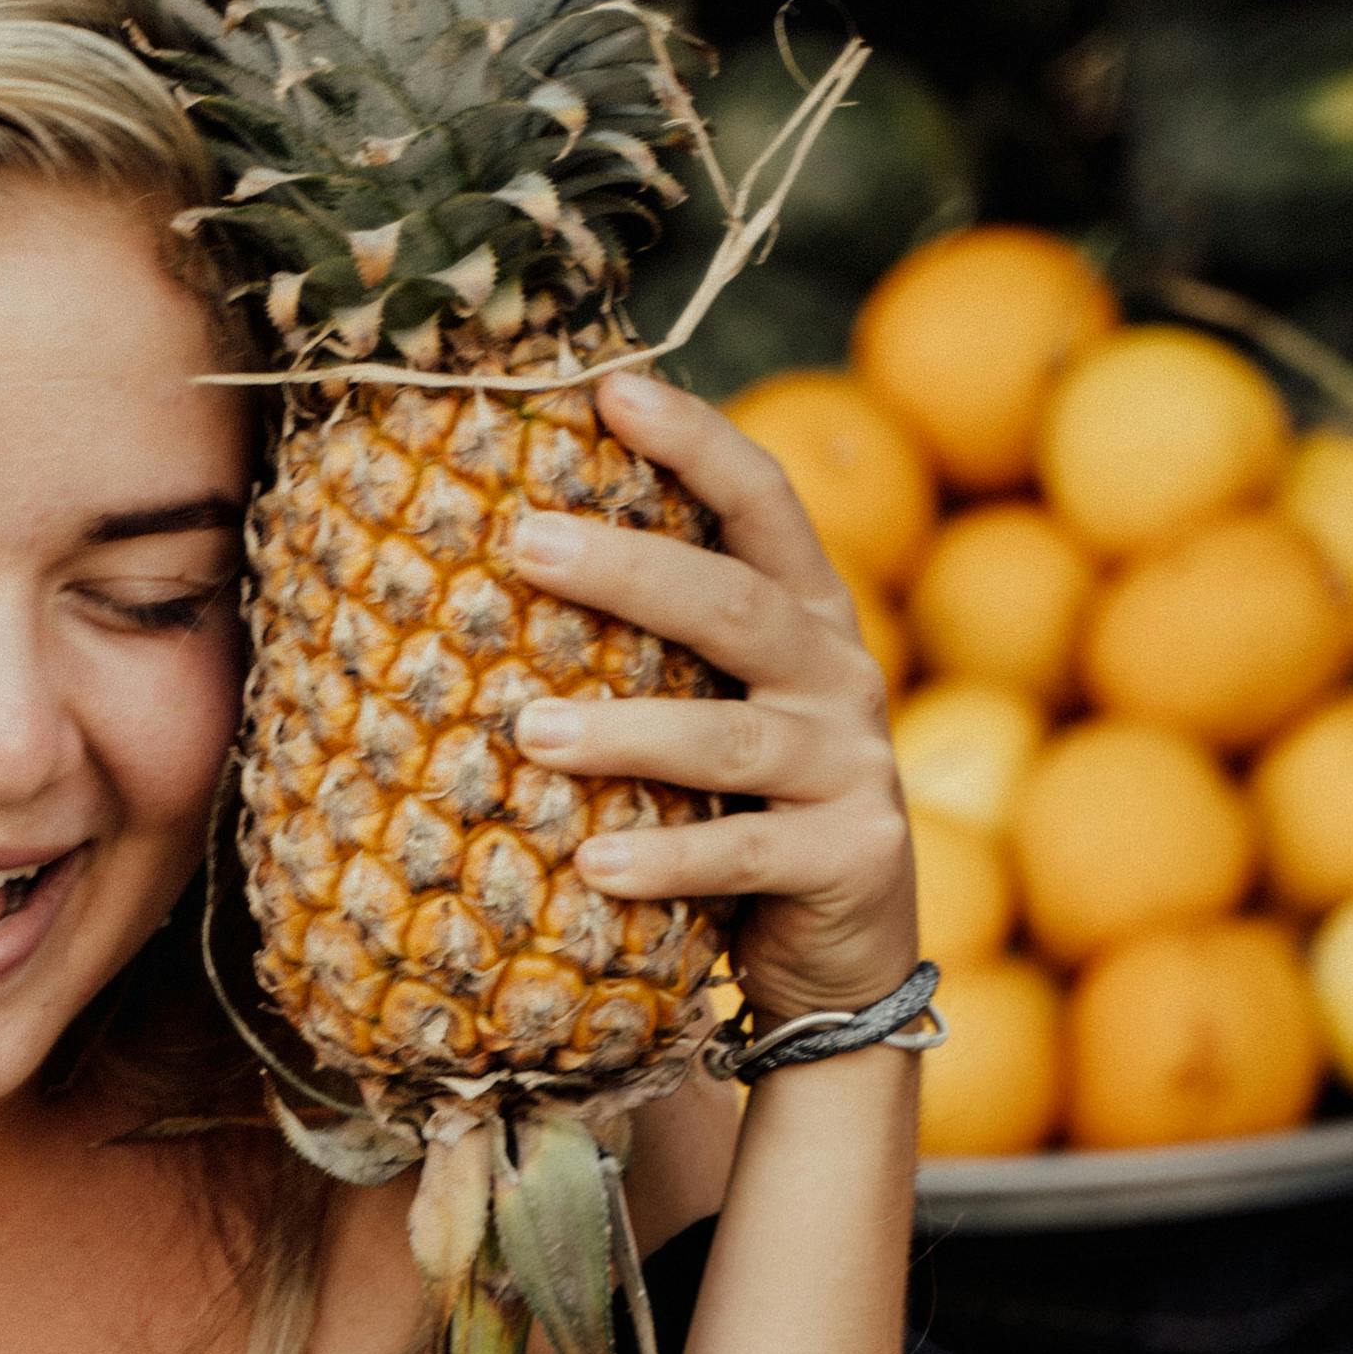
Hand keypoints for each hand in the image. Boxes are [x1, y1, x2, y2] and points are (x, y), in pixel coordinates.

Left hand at [506, 362, 920, 1033]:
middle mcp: (839, 676)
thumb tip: (500, 561)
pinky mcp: (851, 858)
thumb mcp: (708, 715)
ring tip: (528, 730)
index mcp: (804, 618)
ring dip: (625, 730)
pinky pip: (746, 852)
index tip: (612, 389)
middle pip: (736, 603)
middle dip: (630, 567)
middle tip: (524, 541)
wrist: (839, 964)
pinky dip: (669, 855)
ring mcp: (852, 768)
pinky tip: (596, 862)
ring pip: (732, 736)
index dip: (696, 440)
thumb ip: (651, 651)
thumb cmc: (739, 816)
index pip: (762, 502)